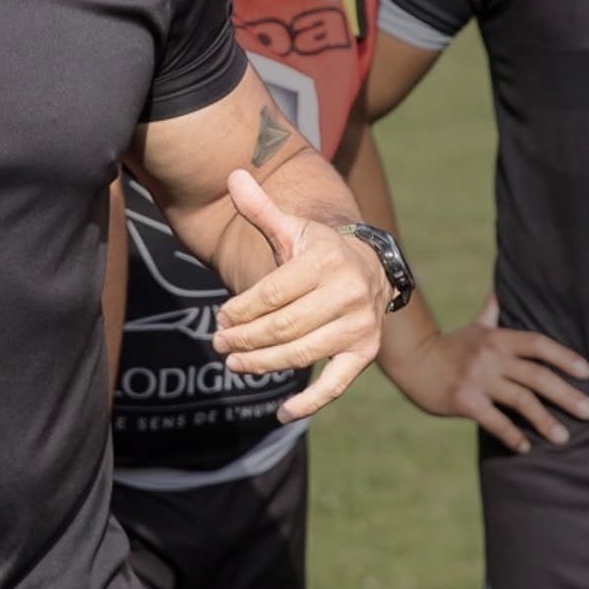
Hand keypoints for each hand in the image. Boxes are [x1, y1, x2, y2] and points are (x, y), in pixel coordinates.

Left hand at [211, 170, 390, 421]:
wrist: (369, 267)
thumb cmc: (318, 248)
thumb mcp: (291, 227)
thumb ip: (260, 209)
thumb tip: (232, 176)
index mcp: (325, 261)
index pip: (272, 294)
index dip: (241, 310)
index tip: (219, 319)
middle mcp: (348, 293)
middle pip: (284, 326)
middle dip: (245, 339)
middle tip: (218, 345)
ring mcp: (359, 326)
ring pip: (302, 353)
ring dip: (263, 364)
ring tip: (233, 365)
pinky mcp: (365, 353)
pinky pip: (336, 384)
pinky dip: (309, 402)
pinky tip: (281, 413)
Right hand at [395, 294, 588, 452]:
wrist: (412, 362)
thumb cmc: (449, 347)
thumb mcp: (473, 329)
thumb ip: (491, 313)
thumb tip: (499, 291)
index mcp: (496, 339)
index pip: (537, 344)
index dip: (564, 356)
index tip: (587, 373)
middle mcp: (490, 356)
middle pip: (537, 375)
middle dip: (567, 395)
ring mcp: (477, 379)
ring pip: (521, 400)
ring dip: (545, 421)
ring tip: (563, 437)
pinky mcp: (464, 400)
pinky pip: (495, 420)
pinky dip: (512, 435)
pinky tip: (524, 447)